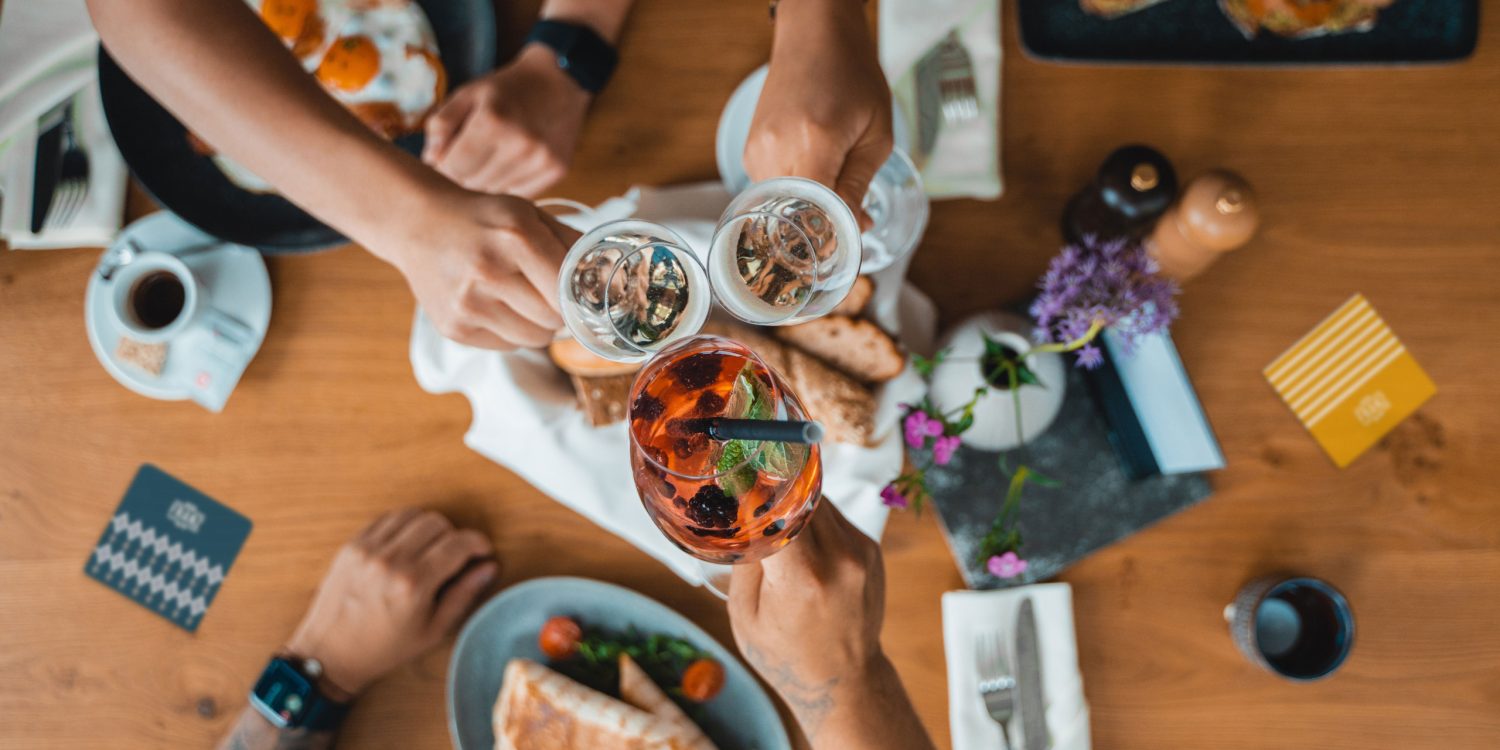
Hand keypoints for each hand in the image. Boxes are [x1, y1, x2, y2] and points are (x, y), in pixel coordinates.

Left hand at [284, 509, 498, 695]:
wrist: (329, 654)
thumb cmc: (382, 649)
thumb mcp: (432, 631)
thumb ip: (463, 594)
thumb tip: (488, 568)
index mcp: (413, 584)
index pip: (458, 543)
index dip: (478, 543)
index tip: (482, 550)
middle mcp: (390, 560)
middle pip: (437, 522)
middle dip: (453, 535)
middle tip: (454, 555)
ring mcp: (367, 550)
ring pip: (412, 515)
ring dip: (428, 528)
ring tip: (428, 550)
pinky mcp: (351, 546)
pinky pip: (387, 520)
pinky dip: (403, 527)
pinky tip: (406, 547)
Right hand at [370, 187, 578, 349]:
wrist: (419, 225)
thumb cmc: (483, 220)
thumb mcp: (529, 214)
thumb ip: (571, 243)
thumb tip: (610, 276)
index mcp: (515, 238)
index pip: (569, 291)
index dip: (580, 296)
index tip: (581, 294)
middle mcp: (489, 273)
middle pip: (555, 320)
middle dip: (559, 310)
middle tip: (547, 292)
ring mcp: (468, 305)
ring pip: (535, 340)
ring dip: (538, 325)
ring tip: (520, 298)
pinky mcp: (455, 329)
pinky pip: (508, 346)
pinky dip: (511, 331)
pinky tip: (496, 305)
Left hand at [422, 44, 590, 197]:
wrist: (559, 83)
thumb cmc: (506, 90)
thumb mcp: (468, 94)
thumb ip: (441, 124)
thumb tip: (430, 160)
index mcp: (491, 122)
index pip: (452, 169)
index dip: (444, 166)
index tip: (447, 158)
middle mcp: (519, 145)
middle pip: (472, 184)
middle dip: (464, 175)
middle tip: (469, 158)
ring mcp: (540, 160)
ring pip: (495, 193)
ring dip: (486, 181)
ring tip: (491, 159)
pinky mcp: (557, 171)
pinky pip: (520, 194)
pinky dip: (510, 184)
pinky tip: (512, 164)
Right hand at [728, 501, 884, 732]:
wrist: (843, 680)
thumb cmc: (786, 654)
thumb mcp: (745, 614)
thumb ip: (744, 558)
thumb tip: (741, 510)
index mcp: (802, 578)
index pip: (779, 508)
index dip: (756, 490)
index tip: (737, 479)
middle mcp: (839, 560)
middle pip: (802, 496)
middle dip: (775, 492)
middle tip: (751, 493)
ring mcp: (860, 553)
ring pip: (821, 500)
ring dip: (796, 504)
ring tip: (777, 525)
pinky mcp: (870, 550)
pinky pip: (835, 517)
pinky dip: (815, 521)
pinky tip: (803, 547)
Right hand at [744, 0, 892, 228]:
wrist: (814, 36)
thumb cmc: (853, 77)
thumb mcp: (875, 133)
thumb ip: (860, 185)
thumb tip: (855, 228)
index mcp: (814, 142)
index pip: (818, 213)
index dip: (836, 233)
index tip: (852, 237)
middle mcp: (776, 150)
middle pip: (797, 215)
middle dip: (824, 223)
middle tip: (850, 209)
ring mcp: (756, 151)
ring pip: (782, 205)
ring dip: (808, 205)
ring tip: (830, 176)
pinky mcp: (749, 152)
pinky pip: (772, 189)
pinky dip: (794, 190)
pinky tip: (810, 165)